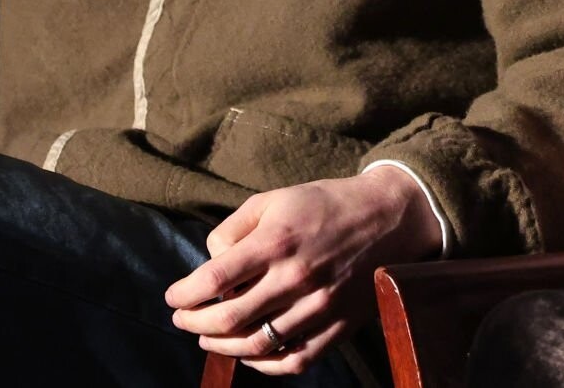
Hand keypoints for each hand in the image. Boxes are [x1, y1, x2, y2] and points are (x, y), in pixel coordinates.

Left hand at [164, 169, 440, 374]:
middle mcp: (296, 277)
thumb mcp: (275, 199)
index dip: (184, 294)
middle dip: (194, 323)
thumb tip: (211, 262)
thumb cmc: (326, 204)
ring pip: (257, 344)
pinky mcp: (337, 326)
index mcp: (277, 241)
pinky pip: (293, 360)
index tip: (173, 296)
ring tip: (208, 337)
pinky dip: (264, 365)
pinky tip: (250, 355)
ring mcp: (318, 306)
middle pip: (229, 318)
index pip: (214, 280)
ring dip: (222, 346)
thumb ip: (235, 228)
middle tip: (182, 319)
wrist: (391, 218)